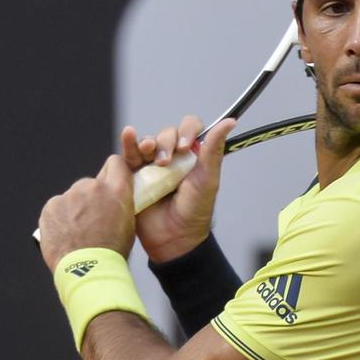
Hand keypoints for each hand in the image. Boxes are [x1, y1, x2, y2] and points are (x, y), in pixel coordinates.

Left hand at [38, 155, 136, 270]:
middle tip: (95, 218)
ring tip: (80, 231)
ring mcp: (69, 196)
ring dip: (76, 208)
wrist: (88, 268)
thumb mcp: (129, 222)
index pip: (116, 163)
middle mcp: (92, 187)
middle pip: (92, 183)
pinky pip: (57, 207)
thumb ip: (121, 202)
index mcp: (117, 190)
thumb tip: (114, 198)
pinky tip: (68, 233)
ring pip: (73, 196)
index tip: (113, 180)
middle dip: (93, 196)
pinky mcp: (51, 206)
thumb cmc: (112, 250)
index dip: (115, 171)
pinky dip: (61, 217)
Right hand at [122, 115, 235, 262]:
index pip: (190, 128)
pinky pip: (128, 152)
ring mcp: (151, 165)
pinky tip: (129, 135)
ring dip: (148, 143)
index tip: (187, 147)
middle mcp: (172, 157)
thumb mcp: (207, 179)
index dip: (187, 131)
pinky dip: (128, 142)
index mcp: (193, 156)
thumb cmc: (194, 211)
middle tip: (167, 162)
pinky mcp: (133, 173)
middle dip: (166, 142)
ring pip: (147, 142)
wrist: (173, 238)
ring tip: (150, 155)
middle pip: (167, 134)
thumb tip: (231, 121)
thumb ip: (213, 149)